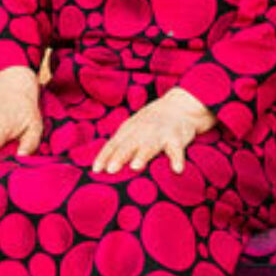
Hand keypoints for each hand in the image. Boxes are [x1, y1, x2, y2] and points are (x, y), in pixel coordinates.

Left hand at [92, 91, 211, 176]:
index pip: (113, 144)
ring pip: (150, 145)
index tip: (95, 170)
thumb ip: (121, 143)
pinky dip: (177, 159)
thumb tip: (103, 166)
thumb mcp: (133, 128)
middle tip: (111, 170)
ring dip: (142, 155)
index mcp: (129, 129)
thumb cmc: (151, 122)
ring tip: (135, 166)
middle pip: (128, 145)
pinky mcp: (176, 137)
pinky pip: (177, 149)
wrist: (179, 105)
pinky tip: (177, 169)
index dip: (104, 156)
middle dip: (119, 156)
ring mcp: (159, 133)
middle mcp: (142, 130)